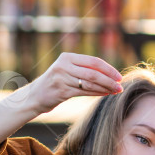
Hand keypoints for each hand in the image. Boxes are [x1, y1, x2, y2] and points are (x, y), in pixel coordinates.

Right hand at [0, 53, 122, 148]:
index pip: (93, 61)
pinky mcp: (61, 90)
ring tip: (116, 91)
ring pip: (90, 82)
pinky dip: (97, 93)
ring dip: (105, 88)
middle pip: (93, 72)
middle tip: (120, 86)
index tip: (119, 77)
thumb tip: (109, 73)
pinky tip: (105, 94)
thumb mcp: (67, 71)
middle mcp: (64, 65)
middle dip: (109, 79)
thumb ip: (84, 69)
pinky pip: (84, 92)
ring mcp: (62, 77)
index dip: (108, 69)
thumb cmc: (56, 83)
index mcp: (67, 57)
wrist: (35, 96)